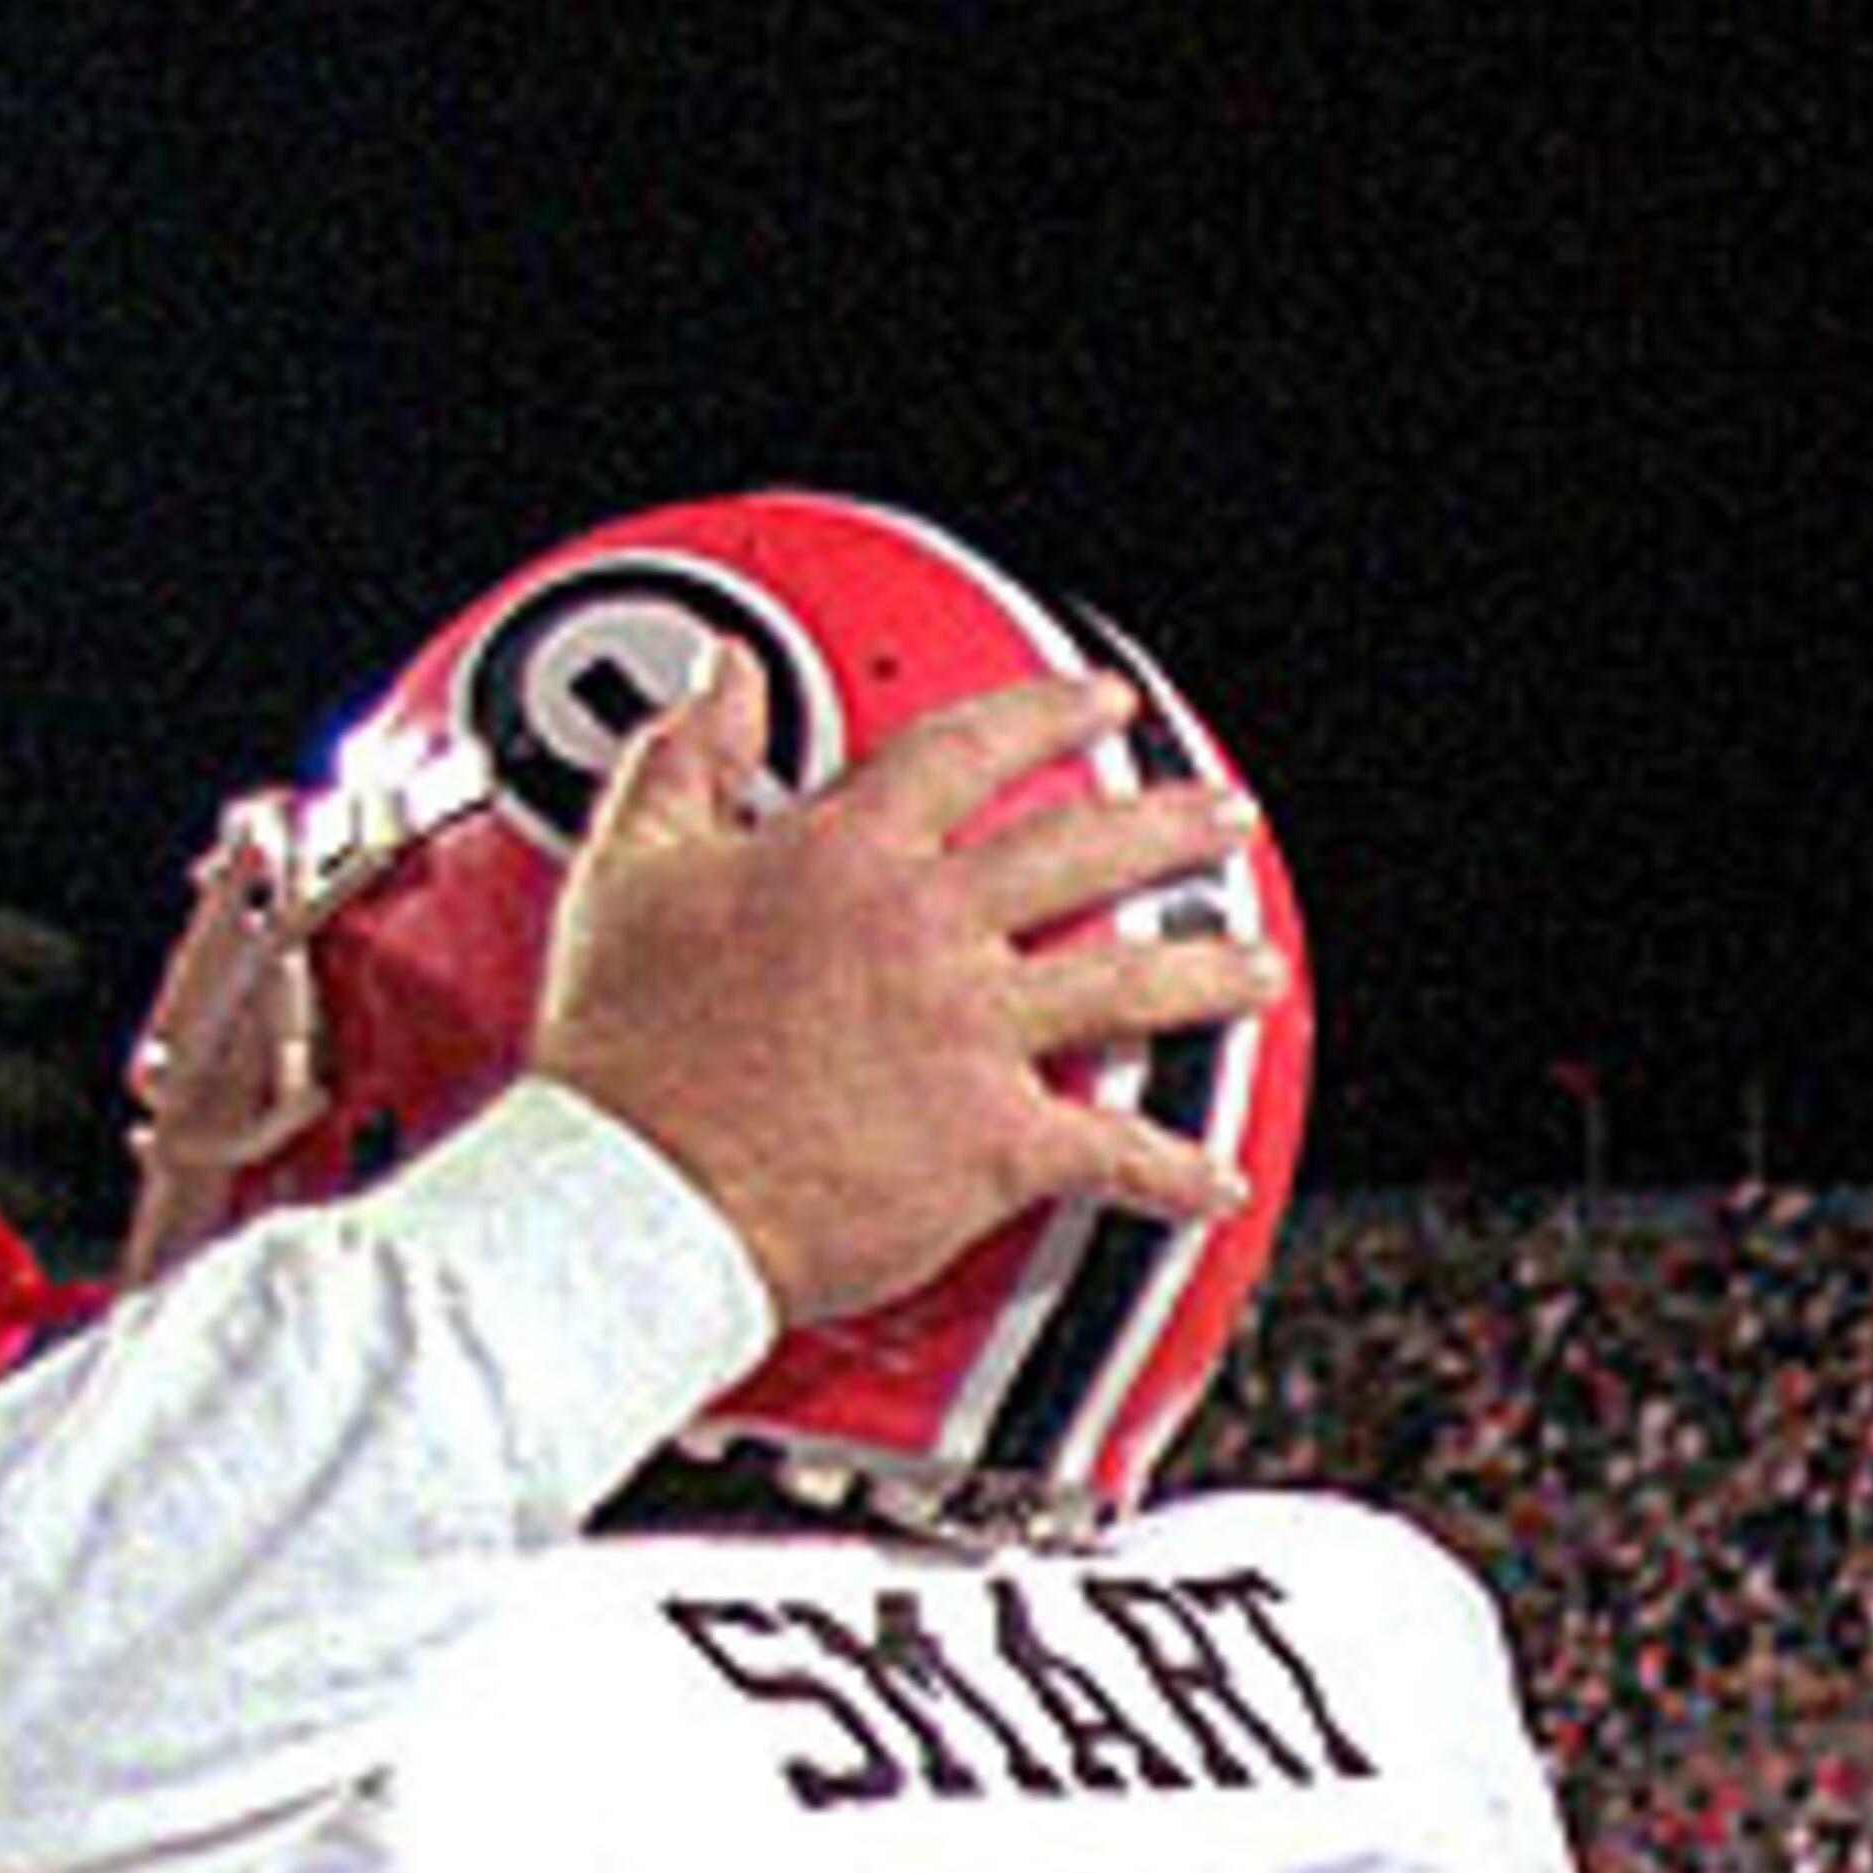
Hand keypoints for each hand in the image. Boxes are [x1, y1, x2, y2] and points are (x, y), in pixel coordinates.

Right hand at [531, 664, 1284, 1325]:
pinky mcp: (989, 1145)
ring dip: (1206, 970)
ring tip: (1253, 966)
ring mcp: (970, 1035)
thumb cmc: (619, 1057)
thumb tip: (719, 676)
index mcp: (848, 854)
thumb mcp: (629, 871)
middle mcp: (928, 928)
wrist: (633, 1196)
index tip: (1099, 702)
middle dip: (1169, 824)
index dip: (1046, 713)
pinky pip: (1109, 1151)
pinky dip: (1171, 1171)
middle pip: (1082, 849)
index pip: (972, 750)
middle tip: (1218, 818)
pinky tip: (1213, 1180)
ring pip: (1126, 980)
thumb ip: (684, 759)